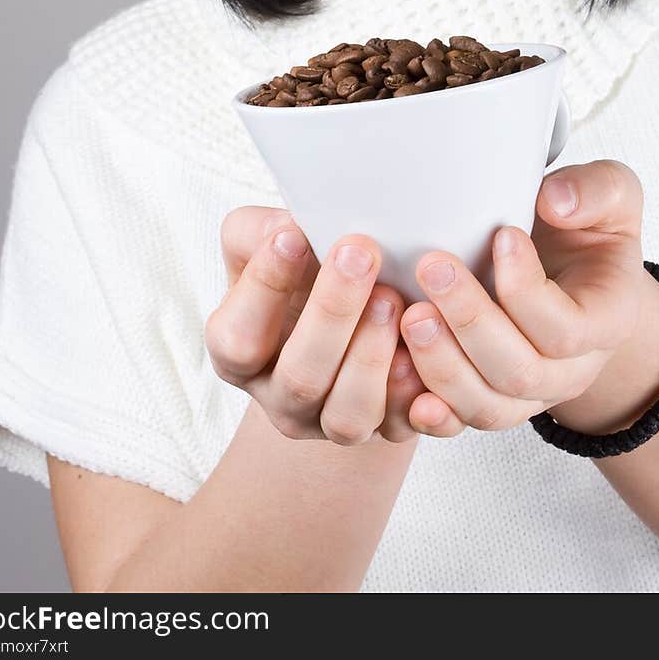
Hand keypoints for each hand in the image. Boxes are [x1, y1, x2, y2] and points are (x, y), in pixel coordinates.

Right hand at [205, 206, 427, 443]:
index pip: (236, 338)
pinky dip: (416, 396)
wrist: (352, 304)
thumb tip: (289, 230)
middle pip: (300, 377)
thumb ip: (259, 233)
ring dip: (372, 356)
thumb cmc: (302, 271)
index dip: (263, 289)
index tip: (292, 236)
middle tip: (359, 254)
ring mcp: (334, 421)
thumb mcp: (266, 244)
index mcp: (240, 354)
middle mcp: (283, 398)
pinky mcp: (387, 429)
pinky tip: (422, 354)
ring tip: (392, 298)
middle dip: (332, 312)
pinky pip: (404, 426)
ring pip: (349, 416)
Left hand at [398, 161, 647, 437]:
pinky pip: (458, 420)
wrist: (571, 270)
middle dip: (471, 322)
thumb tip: (556, 202)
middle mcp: (571, 371)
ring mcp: (528, 394)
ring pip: (486, 405)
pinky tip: (397, 372)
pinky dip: (427, 405)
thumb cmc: (585, 229)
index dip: (527, 290)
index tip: (501, 235)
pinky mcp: (489, 399)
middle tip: (432, 267)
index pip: (566, 329)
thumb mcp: (611, 194)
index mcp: (605, 322)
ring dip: (442, 364)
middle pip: (520, 372)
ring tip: (409, 313)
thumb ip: (596, 190)